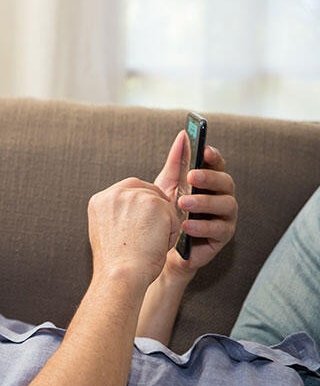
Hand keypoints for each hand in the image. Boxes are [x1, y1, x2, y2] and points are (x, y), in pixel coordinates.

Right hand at [88, 177, 178, 287]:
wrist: (120, 275)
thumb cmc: (115, 263)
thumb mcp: (105, 231)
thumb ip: (116, 214)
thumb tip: (136, 212)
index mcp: (100, 200)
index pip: (128, 189)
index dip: (140, 204)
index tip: (143, 221)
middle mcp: (115, 193)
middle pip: (147, 190)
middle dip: (154, 210)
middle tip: (151, 235)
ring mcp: (136, 197)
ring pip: (161, 203)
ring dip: (162, 223)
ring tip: (150, 244)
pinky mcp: (156, 205)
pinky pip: (173, 216)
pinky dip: (171, 233)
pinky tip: (158, 246)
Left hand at [154, 130, 237, 277]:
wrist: (161, 249)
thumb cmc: (167, 214)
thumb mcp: (168, 186)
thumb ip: (177, 164)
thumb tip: (182, 135)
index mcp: (210, 182)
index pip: (218, 165)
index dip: (214, 156)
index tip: (205, 149)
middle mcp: (222, 197)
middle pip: (225, 182)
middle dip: (210, 177)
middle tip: (191, 176)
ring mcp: (225, 217)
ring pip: (225, 205)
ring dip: (204, 202)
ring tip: (183, 203)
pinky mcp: (222, 238)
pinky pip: (218, 230)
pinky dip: (202, 227)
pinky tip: (186, 226)